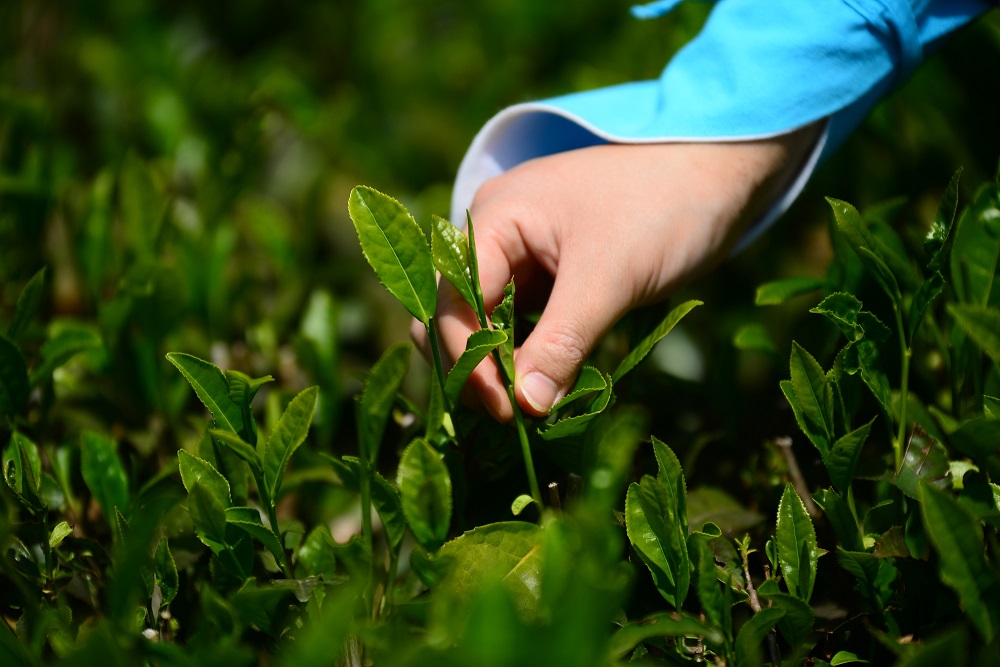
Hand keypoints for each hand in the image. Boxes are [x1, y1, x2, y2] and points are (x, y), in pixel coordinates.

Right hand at [414, 124, 819, 421]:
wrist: (719, 174)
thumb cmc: (661, 208)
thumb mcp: (609, 276)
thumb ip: (561, 341)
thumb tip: (526, 406)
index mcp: (494, 218)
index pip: (455, 301)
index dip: (471, 360)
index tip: (508, 410)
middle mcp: (495, 236)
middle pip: (459, 316)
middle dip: (479, 368)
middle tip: (517, 417)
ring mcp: (521, 257)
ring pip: (489, 325)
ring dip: (505, 368)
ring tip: (532, 411)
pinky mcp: (550, 277)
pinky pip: (523, 325)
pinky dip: (531, 358)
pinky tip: (549, 387)